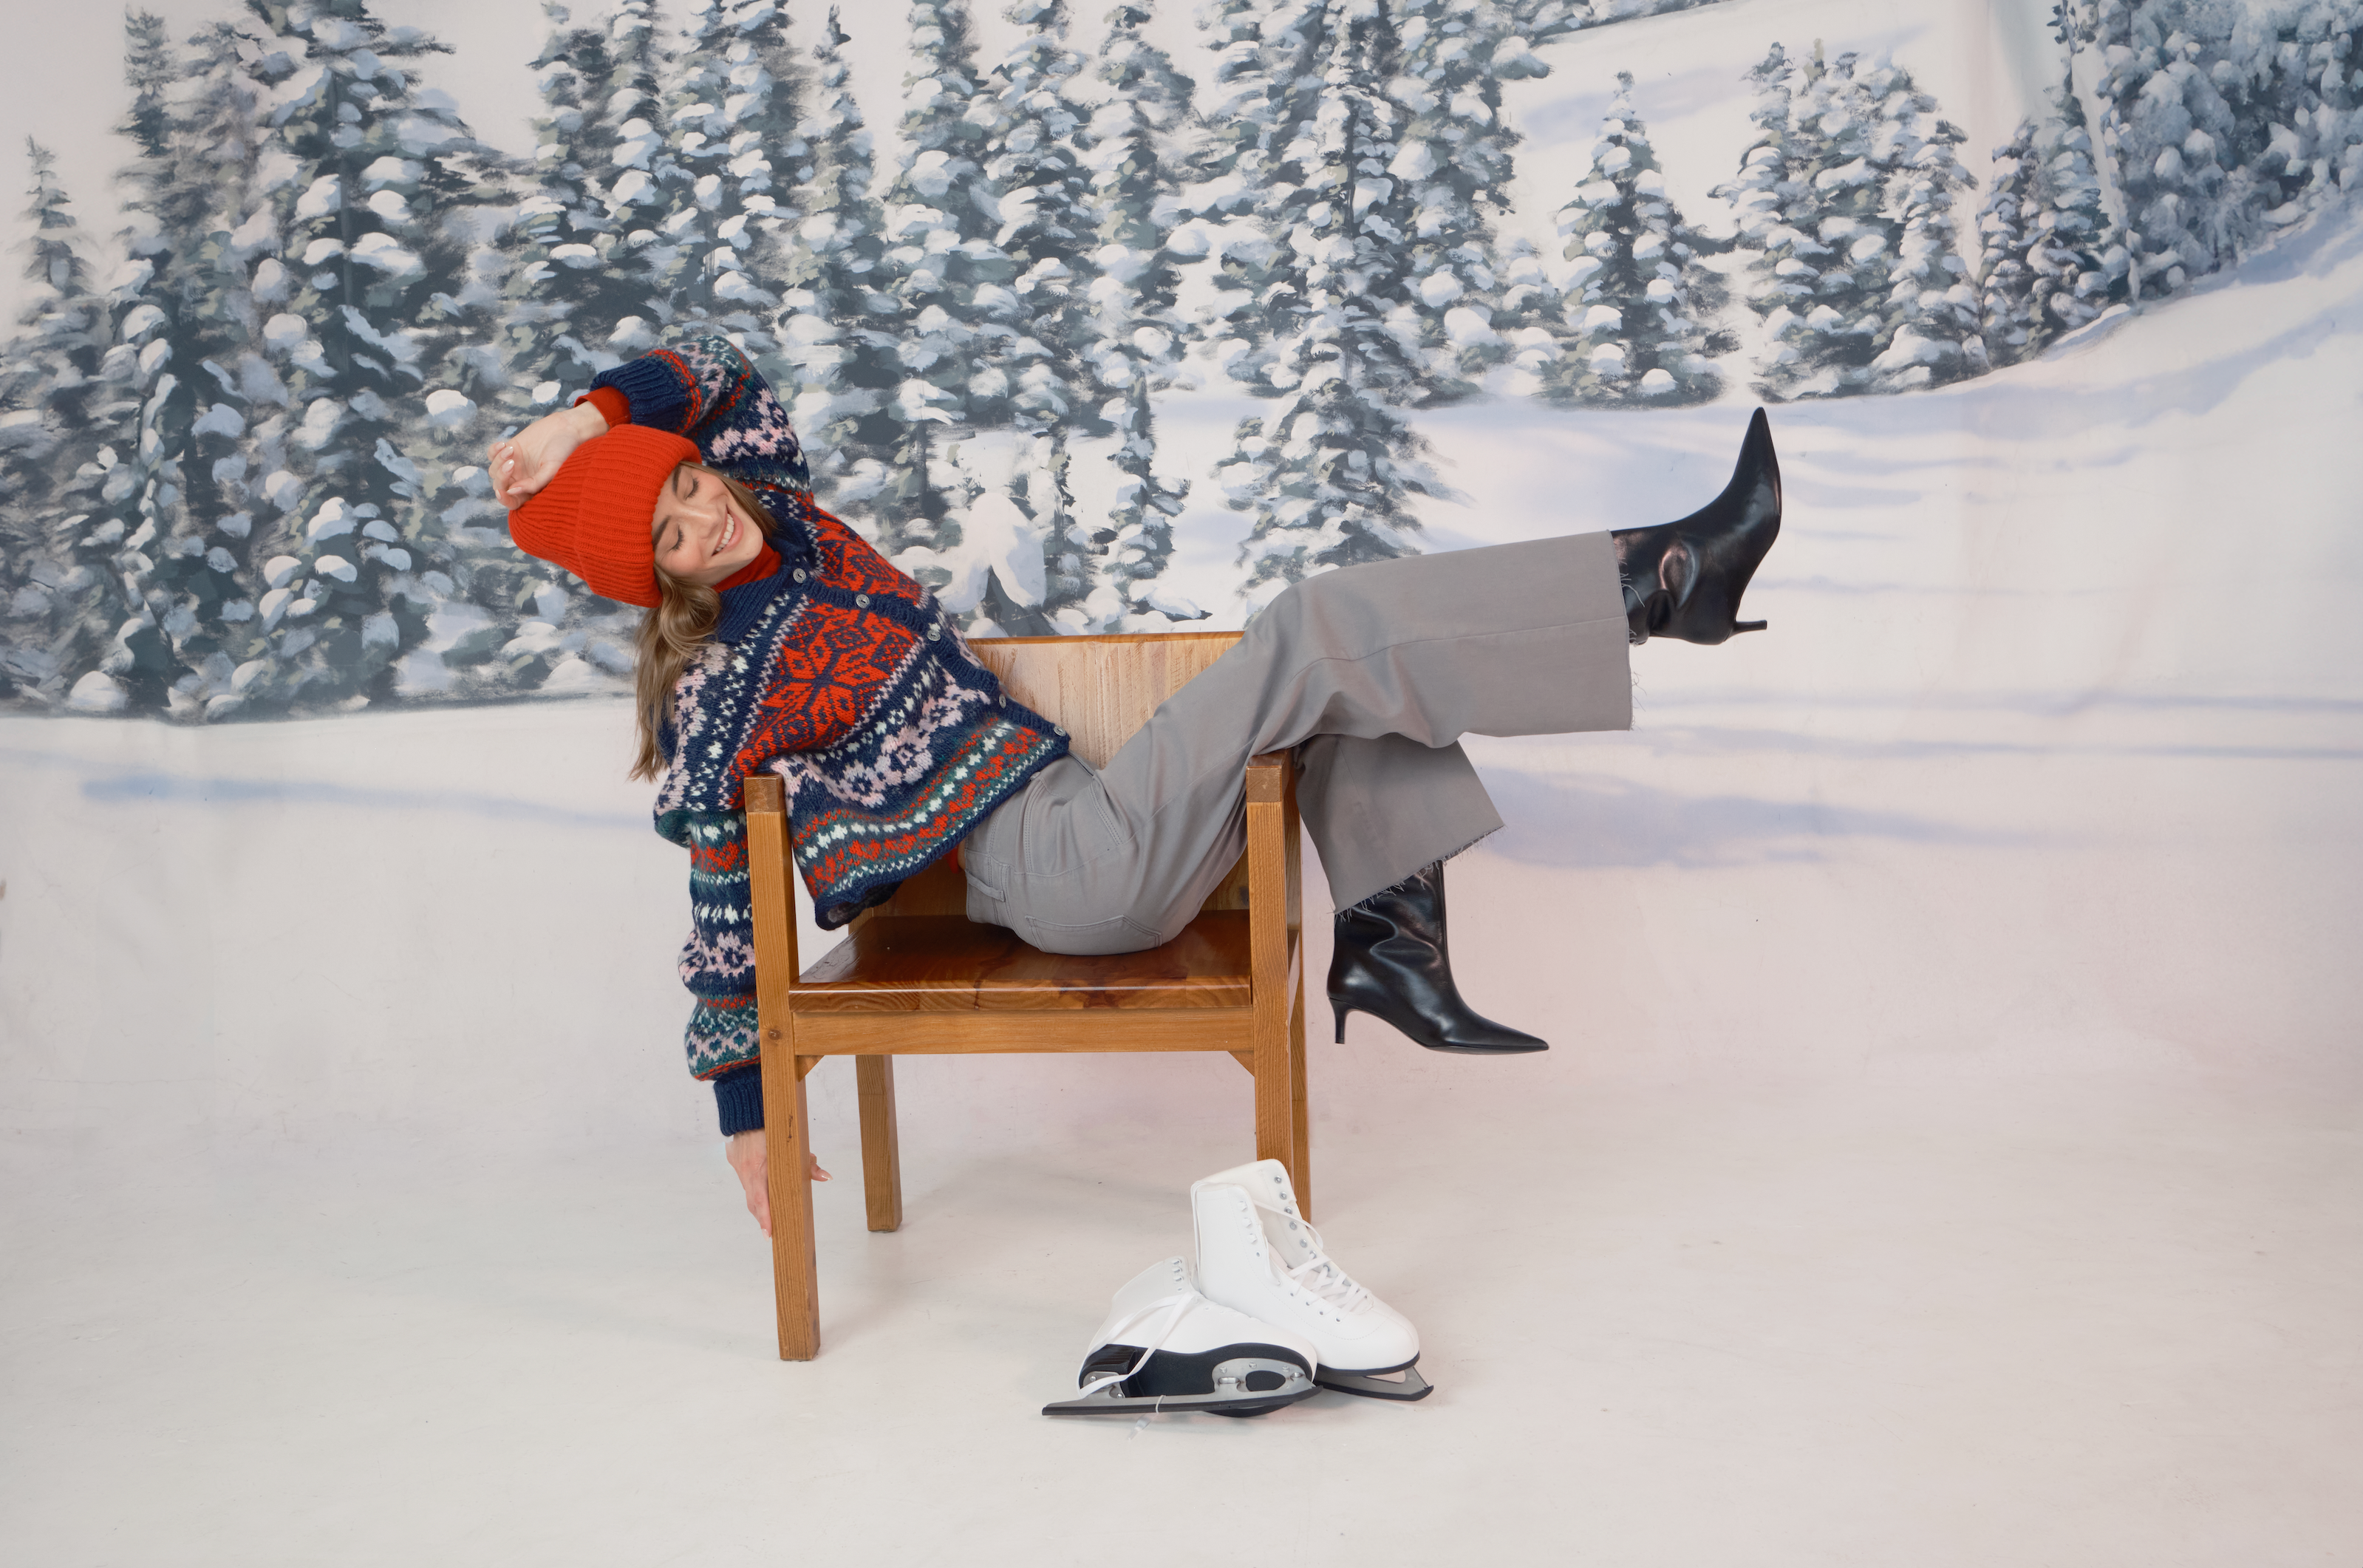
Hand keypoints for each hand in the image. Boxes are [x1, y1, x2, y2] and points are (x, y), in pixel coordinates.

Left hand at [487, 400, 608, 509]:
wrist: (565, 429)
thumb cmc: (564, 452)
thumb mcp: (551, 470)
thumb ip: (534, 483)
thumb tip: (512, 491)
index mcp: (532, 490)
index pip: (513, 502)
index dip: (504, 500)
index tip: (503, 492)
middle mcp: (520, 479)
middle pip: (500, 486)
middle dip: (501, 477)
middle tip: (511, 464)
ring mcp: (513, 465)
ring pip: (494, 470)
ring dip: (499, 461)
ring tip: (511, 449)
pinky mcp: (509, 449)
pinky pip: (492, 454)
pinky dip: (494, 450)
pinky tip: (504, 444)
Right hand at [725, 1129, 830, 1238]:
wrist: (748, 1111)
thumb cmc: (774, 1127)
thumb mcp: (793, 1145)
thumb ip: (808, 1163)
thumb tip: (826, 1177)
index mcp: (759, 1165)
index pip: (760, 1197)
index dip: (764, 1216)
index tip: (768, 1232)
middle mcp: (746, 1169)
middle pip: (752, 1201)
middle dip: (762, 1218)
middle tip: (771, 1233)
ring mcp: (738, 1166)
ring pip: (748, 1194)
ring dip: (758, 1208)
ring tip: (768, 1222)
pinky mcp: (735, 1162)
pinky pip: (745, 1183)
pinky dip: (754, 1193)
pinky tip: (762, 1200)